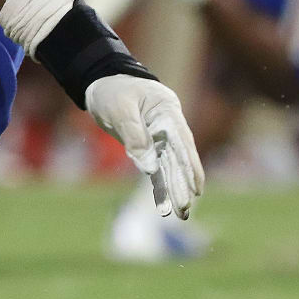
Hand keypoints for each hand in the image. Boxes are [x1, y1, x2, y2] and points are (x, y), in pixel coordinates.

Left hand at [86, 74, 203, 218]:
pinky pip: (157, 168)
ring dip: (174, 189)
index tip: (197, 188)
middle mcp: (168, 126)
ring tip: (181, 213)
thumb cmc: (113, 91)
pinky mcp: (148, 146)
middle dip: (182, 184)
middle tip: (185, 209)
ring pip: (169, 167)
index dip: (190, 165)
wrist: (102, 84)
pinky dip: (161, 186)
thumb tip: (149, 169)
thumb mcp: (120, 109)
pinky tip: (166, 204)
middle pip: (177, 158)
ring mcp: (159, 138)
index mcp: (167, 111)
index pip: (181, 142)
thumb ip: (135, 136)